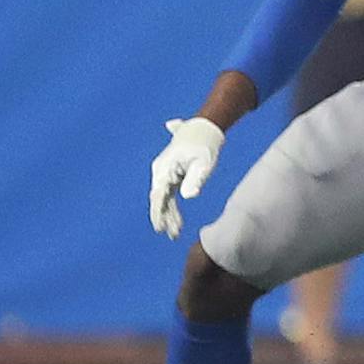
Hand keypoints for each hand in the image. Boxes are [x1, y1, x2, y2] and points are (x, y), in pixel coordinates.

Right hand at [149, 117, 223, 239]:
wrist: (204, 128)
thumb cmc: (205, 144)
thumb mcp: (205, 162)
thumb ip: (196, 179)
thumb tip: (189, 196)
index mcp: (165, 168)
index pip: (158, 194)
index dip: (158, 212)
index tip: (160, 227)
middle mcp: (160, 171)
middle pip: (160, 199)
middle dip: (165, 217)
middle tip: (172, 235)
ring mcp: (164, 174)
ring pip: (164, 199)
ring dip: (169, 215)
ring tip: (175, 233)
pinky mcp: (171, 176)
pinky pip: (169, 195)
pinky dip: (172, 208)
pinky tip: (178, 222)